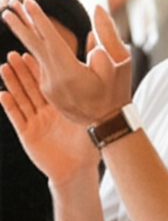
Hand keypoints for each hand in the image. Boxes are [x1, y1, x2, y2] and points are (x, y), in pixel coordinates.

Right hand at [0, 52, 98, 183]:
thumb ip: (95, 96)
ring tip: (4, 67)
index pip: (49, 81)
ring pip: (22, 98)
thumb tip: (104, 73)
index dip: (39, 67)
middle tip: (13, 54)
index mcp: (63, 104)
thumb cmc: (89, 142)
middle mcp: (47, 110)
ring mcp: (36, 121)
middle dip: (22, 71)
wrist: (78, 169)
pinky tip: (2, 94)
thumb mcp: (92, 114)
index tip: (31, 51)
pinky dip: (10, 106)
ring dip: (13, 83)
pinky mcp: (28, 134)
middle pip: (32, 86)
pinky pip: (18, 117)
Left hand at [2, 0, 130, 124]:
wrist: (109, 124)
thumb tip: (97, 8)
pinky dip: (31, 50)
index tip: (28, 1)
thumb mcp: (120, 61)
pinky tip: (27, 39)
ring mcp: (49, 87)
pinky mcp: (48, 92)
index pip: (50, 39)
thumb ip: (107, 34)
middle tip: (10, 4)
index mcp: (70, 72)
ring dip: (23, 34)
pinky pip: (39, 66)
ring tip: (12, 16)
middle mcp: (53, 79)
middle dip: (20, 23)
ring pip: (33, 55)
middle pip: (33, 46)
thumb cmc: (119, 92)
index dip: (38, 18)